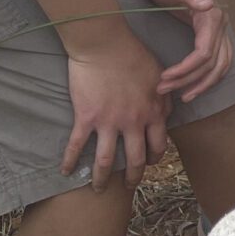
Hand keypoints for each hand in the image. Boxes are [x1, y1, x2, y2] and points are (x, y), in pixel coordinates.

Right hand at [62, 32, 168, 189]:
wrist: (106, 46)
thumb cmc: (134, 56)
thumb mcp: (160, 77)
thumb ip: (164, 99)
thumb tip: (168, 113)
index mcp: (154, 113)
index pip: (159, 145)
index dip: (155, 158)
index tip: (150, 164)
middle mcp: (134, 122)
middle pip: (136, 159)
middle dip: (133, 178)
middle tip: (129, 187)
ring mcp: (109, 123)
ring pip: (107, 161)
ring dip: (103, 179)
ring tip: (98, 190)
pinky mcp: (86, 118)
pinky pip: (77, 146)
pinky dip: (70, 162)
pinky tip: (66, 172)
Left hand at [143, 0, 234, 102]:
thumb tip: (208, 4)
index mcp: (212, 17)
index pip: (205, 53)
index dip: (186, 70)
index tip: (164, 78)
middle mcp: (221, 25)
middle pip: (215, 63)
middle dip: (192, 81)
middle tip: (164, 90)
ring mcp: (220, 30)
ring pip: (221, 65)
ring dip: (203, 83)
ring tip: (181, 96)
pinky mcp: (213, 34)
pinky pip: (218, 61)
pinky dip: (208, 76)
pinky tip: (191, 84)